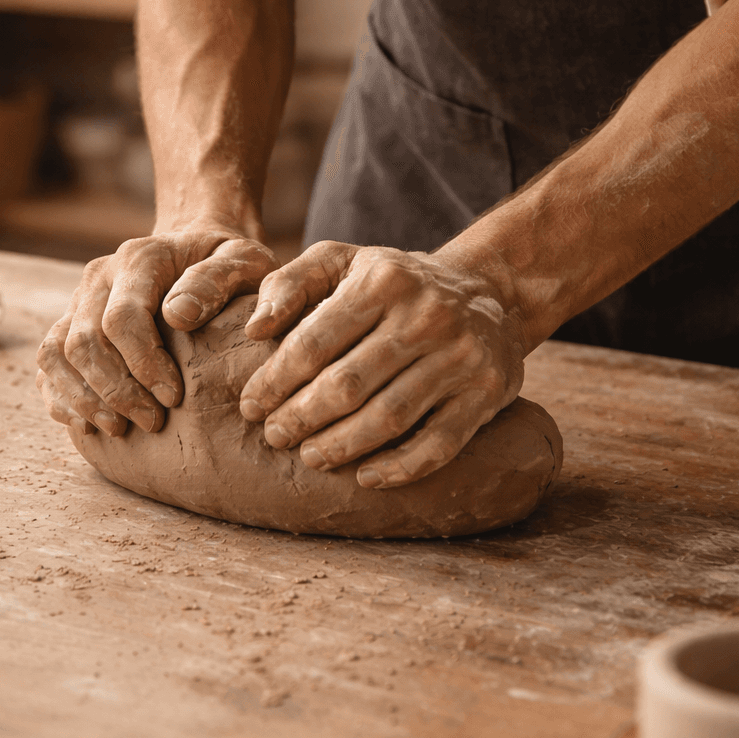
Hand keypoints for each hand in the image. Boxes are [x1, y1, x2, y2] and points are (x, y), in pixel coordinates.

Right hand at [36, 226, 278, 436]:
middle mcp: (99, 277)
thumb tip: (178, 316)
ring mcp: (79, 301)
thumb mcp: (242, 259)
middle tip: (153, 422)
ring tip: (120, 429)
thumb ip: (216, 280)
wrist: (197, 248)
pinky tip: (92, 424)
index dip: (143, 364)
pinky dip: (63, 398)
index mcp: (139, 258)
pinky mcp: (69, 324)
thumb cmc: (226, 261)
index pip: (122, 318)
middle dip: (115, 391)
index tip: (173, 397)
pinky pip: (48, 365)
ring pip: (55, 355)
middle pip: (83, 342)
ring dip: (84, 399)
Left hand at [237, 241, 525, 488]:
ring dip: (341, 446)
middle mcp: (427, 315)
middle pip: (349, 384)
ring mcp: (460, 356)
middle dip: (302, 417)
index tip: (251, 407)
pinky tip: (365, 477)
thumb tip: (254, 329)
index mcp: (383, 280)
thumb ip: (290, 283)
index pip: (315, 341)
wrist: (487, 291)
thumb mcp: (342, 260)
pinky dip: (400, 467)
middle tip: (275, 436)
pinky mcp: (485, 392)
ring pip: (390, 417)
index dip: (276, 381)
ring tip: (310, 456)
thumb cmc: (393, 282)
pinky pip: (439, 443)